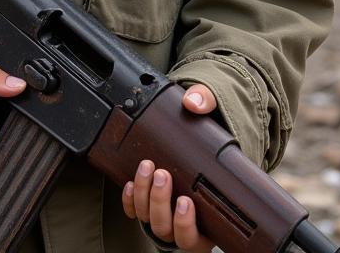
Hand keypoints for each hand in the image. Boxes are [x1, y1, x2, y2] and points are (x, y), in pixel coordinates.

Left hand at [121, 84, 215, 252]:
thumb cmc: (205, 139)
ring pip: (149, 220)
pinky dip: (130, 200)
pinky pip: (133, 212)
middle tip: (162, 175)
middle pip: (167, 228)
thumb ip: (206, 104)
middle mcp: (184, 222)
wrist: (192, 143)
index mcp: (208, 218)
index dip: (187, 224)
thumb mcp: (210, 119)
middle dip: (160, 201)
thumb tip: (194, 102)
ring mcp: (163, 215)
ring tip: (147, 168)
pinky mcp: (146, 205)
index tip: (184, 202)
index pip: (197, 236)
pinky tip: (130, 183)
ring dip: (145, 196)